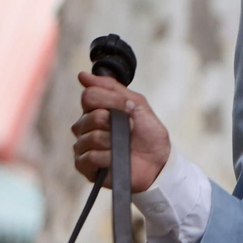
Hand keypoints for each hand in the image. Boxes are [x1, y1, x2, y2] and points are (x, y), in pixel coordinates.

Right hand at [71, 71, 170, 192]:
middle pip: (91, 116)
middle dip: (115, 122)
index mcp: (96, 110)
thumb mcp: (137, 104)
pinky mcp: (84, 166)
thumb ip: (112, 89)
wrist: (159, 162)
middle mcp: (85, 126)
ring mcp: (83, 146)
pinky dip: (108, 157)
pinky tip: (116, 159)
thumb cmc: (148, 134)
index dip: (112, 101)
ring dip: (114, 141)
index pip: (89, 95)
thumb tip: (83, 76)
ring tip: (124, 146)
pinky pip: (91, 156)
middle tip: (129, 129)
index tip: (128, 107)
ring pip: (91, 136)